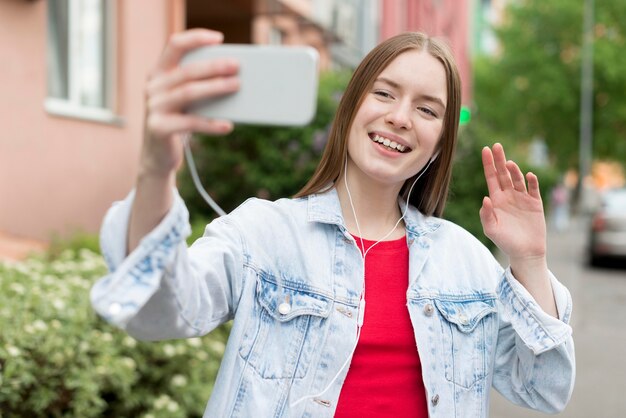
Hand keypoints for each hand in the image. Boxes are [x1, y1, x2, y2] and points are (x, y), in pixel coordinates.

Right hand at [141, 29, 239, 176]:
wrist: (158, 156)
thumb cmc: (179, 122)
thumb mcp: (186, 100)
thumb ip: (200, 85)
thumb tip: (234, 76)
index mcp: (159, 73)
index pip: (175, 45)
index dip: (196, 38)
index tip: (219, 38)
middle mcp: (153, 87)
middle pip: (187, 70)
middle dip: (214, 66)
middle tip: (237, 66)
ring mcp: (153, 107)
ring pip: (189, 92)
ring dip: (215, 88)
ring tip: (237, 86)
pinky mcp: (158, 128)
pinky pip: (190, 123)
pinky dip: (211, 124)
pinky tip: (228, 125)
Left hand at [479, 143, 546, 262]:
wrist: (525, 252)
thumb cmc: (505, 241)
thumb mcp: (491, 229)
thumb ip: (486, 214)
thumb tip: (485, 198)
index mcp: (496, 199)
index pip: (491, 177)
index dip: (488, 164)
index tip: (485, 149)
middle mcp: (509, 195)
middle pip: (503, 174)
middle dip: (499, 159)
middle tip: (496, 145)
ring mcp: (522, 198)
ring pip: (517, 179)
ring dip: (514, 170)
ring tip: (509, 163)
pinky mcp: (535, 203)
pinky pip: (533, 189)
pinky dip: (532, 182)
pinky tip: (528, 176)